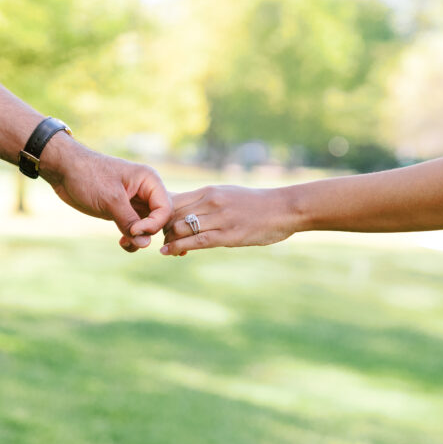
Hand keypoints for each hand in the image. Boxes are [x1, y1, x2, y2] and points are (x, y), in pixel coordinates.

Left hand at [39, 133, 170, 250]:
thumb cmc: (88, 176)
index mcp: (149, 181)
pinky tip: (122, 242)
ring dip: (139, 238)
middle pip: (159, 219)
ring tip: (124, 243)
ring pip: (147, 226)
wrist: (64, 170)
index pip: (164, 209)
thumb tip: (145, 244)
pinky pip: (135, 228)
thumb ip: (129, 221)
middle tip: (129, 238)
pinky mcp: (122, 210)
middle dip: (147, 232)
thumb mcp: (111, 200)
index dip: (153, 224)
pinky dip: (131, 238)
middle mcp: (145, 190)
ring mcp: (134, 201)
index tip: (133, 230)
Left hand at [160, 185, 297, 255]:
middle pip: (173, 213)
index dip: (160, 214)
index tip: (158, 225)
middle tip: (160, 239)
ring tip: (167, 248)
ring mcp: (220, 217)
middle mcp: (211, 201)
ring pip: (181, 227)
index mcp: (209, 191)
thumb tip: (187, 210)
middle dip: (162, 228)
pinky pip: (197, 241)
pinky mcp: (228, 234)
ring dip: (169, 239)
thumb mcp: (228, 194)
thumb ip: (208, 201)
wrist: (283, 208)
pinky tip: (169, 252)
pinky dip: (178, 247)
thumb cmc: (256, 204)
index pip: (173, 200)